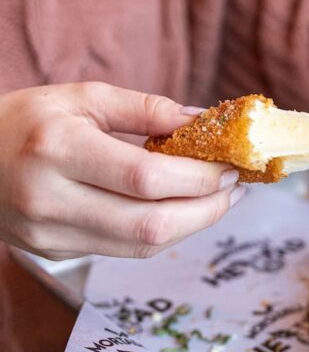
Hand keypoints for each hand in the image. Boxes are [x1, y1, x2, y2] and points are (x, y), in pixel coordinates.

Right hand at [0, 83, 243, 259]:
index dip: (199, 178)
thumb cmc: (30, 120)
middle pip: (150, 225)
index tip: (230, 166)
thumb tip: (204, 121)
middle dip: (207, 210)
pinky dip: (162, 233)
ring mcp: (48, 235)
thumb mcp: (84, 98)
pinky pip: (124, 251)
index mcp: (57, 150)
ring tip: (217, 200)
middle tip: (234, 189)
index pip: (146, 178)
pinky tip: (181, 210)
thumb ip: (147, 109)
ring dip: (192, 226)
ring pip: (142, 247)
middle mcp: (50, 200)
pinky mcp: (54, 253)